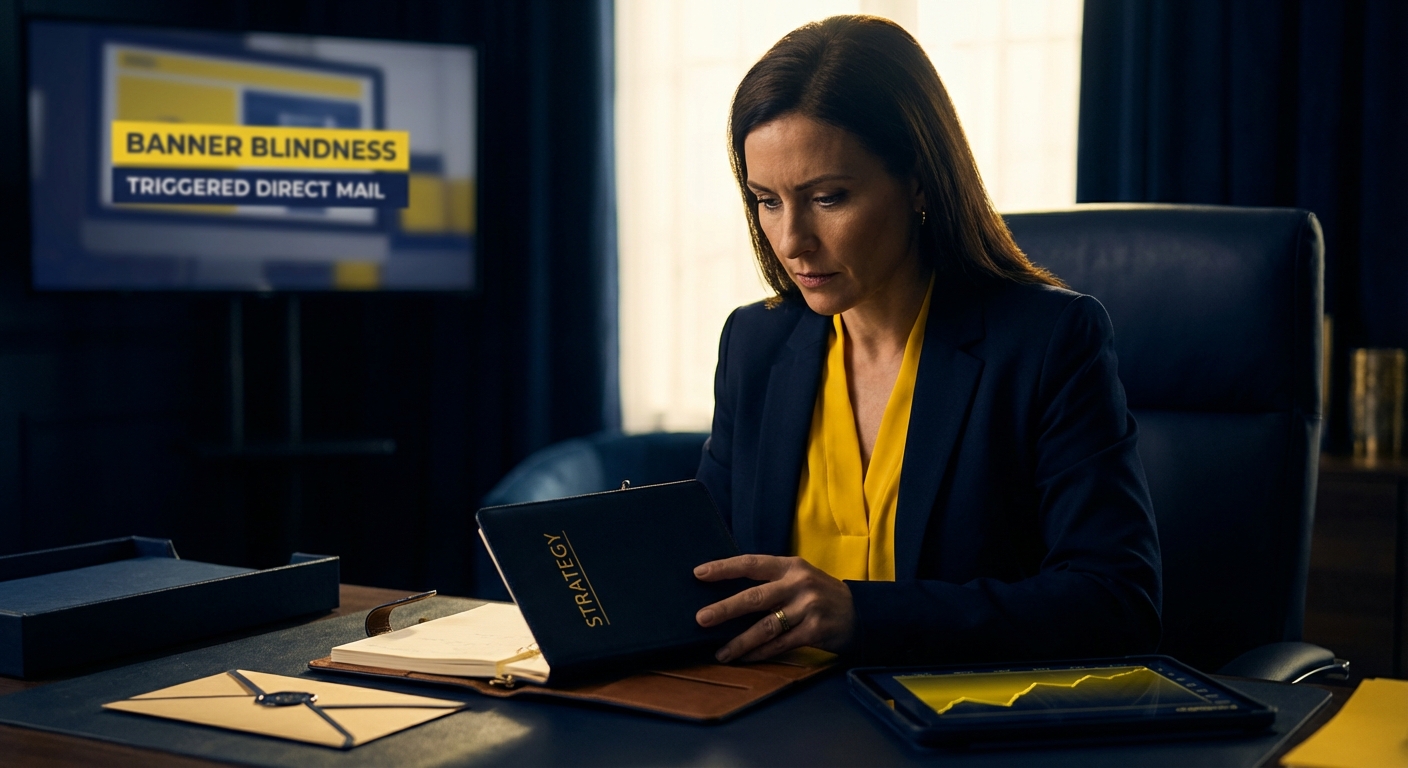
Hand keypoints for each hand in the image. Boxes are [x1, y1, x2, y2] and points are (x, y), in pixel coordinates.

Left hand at [694, 554, 854, 662]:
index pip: (752, 564)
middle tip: (701, 618)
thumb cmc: (820, 594)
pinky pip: (780, 645)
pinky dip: (760, 653)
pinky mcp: (814, 631)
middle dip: (725, 608)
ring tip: (720, 652)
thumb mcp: (799, 577)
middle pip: (755, 597)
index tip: (699, 573)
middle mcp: (798, 585)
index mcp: (791, 566)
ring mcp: (807, 608)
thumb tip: (727, 591)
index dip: (724, 568)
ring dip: (740, 641)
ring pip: (765, 626)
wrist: (860, 613)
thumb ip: (771, 581)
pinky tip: (744, 658)